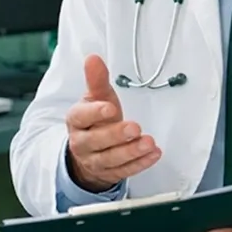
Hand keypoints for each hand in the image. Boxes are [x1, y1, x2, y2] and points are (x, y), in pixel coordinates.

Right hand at [64, 54, 161, 191]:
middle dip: (116, 135)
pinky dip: (140, 163)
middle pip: (96, 142)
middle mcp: (83, 143)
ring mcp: (95, 160)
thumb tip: (93, 58)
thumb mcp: (96, 98)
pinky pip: (124, 171)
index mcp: (77, 121)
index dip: (94, 113)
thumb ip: (97, 80)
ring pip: (110, 159)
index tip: (110, 107)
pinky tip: (154, 154)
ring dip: (131, 152)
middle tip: (135, 128)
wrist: (89, 151)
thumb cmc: (96, 119)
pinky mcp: (109, 173)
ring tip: (149, 143)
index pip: (80, 117)